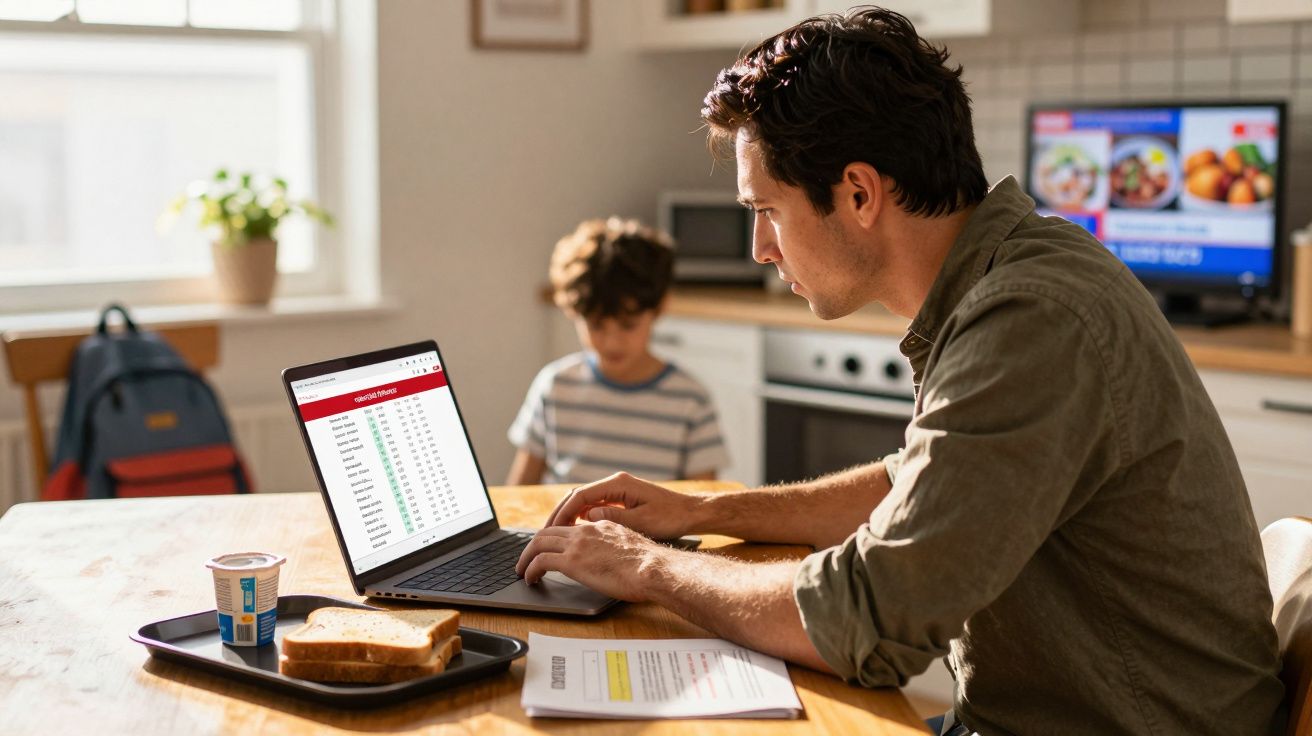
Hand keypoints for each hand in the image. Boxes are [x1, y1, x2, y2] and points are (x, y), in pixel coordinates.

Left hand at [514, 520, 666, 600]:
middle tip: (528, 558)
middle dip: (534, 544)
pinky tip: (530, 579)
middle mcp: (586, 531)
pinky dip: (530, 569)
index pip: (570, 527)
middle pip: (548, 531)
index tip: (549, 547)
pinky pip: (540, 561)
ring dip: (526, 557)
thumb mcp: (632, 547)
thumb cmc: (649, 565)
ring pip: (539, 543)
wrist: (652, 568)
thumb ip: (617, 547)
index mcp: (602, 526)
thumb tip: (613, 559)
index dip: (555, 536)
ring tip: (522, 570)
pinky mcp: (572, 561)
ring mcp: (577, 545)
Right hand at [543, 472, 700, 539]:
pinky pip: (594, 506)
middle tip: (544, 534)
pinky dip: (581, 517)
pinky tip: (574, 532)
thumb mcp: (642, 521)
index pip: (580, 495)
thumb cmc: (671, 517)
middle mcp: (615, 483)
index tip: (550, 528)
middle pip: (578, 496)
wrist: (692, 513)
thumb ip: (613, 519)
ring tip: (554, 535)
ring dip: (569, 516)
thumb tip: (588, 517)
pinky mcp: (621, 499)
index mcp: (618, 484)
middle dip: (560, 514)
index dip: (563, 512)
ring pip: (584, 501)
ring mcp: (618, 490)